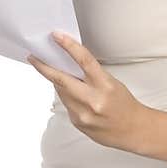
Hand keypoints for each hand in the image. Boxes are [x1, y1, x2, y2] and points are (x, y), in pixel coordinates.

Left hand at [27, 31, 148, 152]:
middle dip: (44, 67)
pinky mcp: (77, 123)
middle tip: (34, 57)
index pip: (84, 61)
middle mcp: (92, 100)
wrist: (133, 131)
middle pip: (61, 79)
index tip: (56, 36)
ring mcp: (83, 114)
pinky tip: (74, 95)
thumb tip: (70, 65)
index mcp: (105, 86)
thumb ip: (91, 75)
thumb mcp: (112, 83)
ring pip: (61, 92)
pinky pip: (66, 105)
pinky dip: (66, 97)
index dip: (68, 46)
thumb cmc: (124, 105)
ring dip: (57, 82)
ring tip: (56, 75)